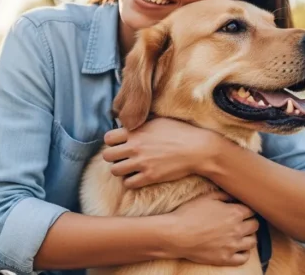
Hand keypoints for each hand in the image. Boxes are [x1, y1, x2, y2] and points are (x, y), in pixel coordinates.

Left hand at [102, 117, 220, 188]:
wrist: (197, 148)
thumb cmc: (180, 132)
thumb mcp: (157, 121)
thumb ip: (140, 124)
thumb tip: (127, 125)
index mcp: (135, 131)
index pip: (108, 138)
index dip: (112, 142)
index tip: (120, 144)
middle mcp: (135, 147)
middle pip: (107, 155)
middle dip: (113, 156)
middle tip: (122, 157)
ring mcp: (141, 163)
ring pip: (115, 171)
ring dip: (120, 170)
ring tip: (129, 167)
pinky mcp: (149, 177)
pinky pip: (128, 183)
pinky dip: (130, 181)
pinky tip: (138, 176)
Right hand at [163, 191, 258, 265]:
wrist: (176, 234)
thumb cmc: (189, 213)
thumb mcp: (206, 198)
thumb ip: (224, 195)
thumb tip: (234, 196)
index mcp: (234, 213)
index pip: (251, 210)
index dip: (247, 209)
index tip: (242, 210)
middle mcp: (237, 229)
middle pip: (255, 225)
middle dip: (250, 221)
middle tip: (243, 221)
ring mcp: (232, 245)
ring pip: (252, 241)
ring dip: (249, 236)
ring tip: (242, 234)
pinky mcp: (226, 258)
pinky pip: (244, 258)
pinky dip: (244, 253)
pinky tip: (239, 248)